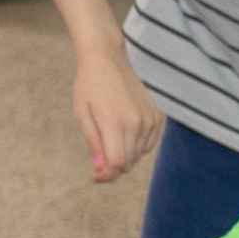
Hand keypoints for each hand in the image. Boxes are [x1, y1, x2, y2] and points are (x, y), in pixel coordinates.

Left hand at [74, 43, 161, 183]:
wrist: (108, 60)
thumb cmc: (89, 87)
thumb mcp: (82, 114)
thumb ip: (94, 143)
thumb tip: (101, 168)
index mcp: (114, 122)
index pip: (117, 164)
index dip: (105, 175)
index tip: (94, 176)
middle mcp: (136, 123)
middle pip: (128, 162)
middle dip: (112, 168)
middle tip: (97, 165)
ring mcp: (149, 120)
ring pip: (138, 156)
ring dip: (124, 157)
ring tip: (108, 144)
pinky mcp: (156, 117)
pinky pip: (148, 145)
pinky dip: (136, 148)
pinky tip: (123, 138)